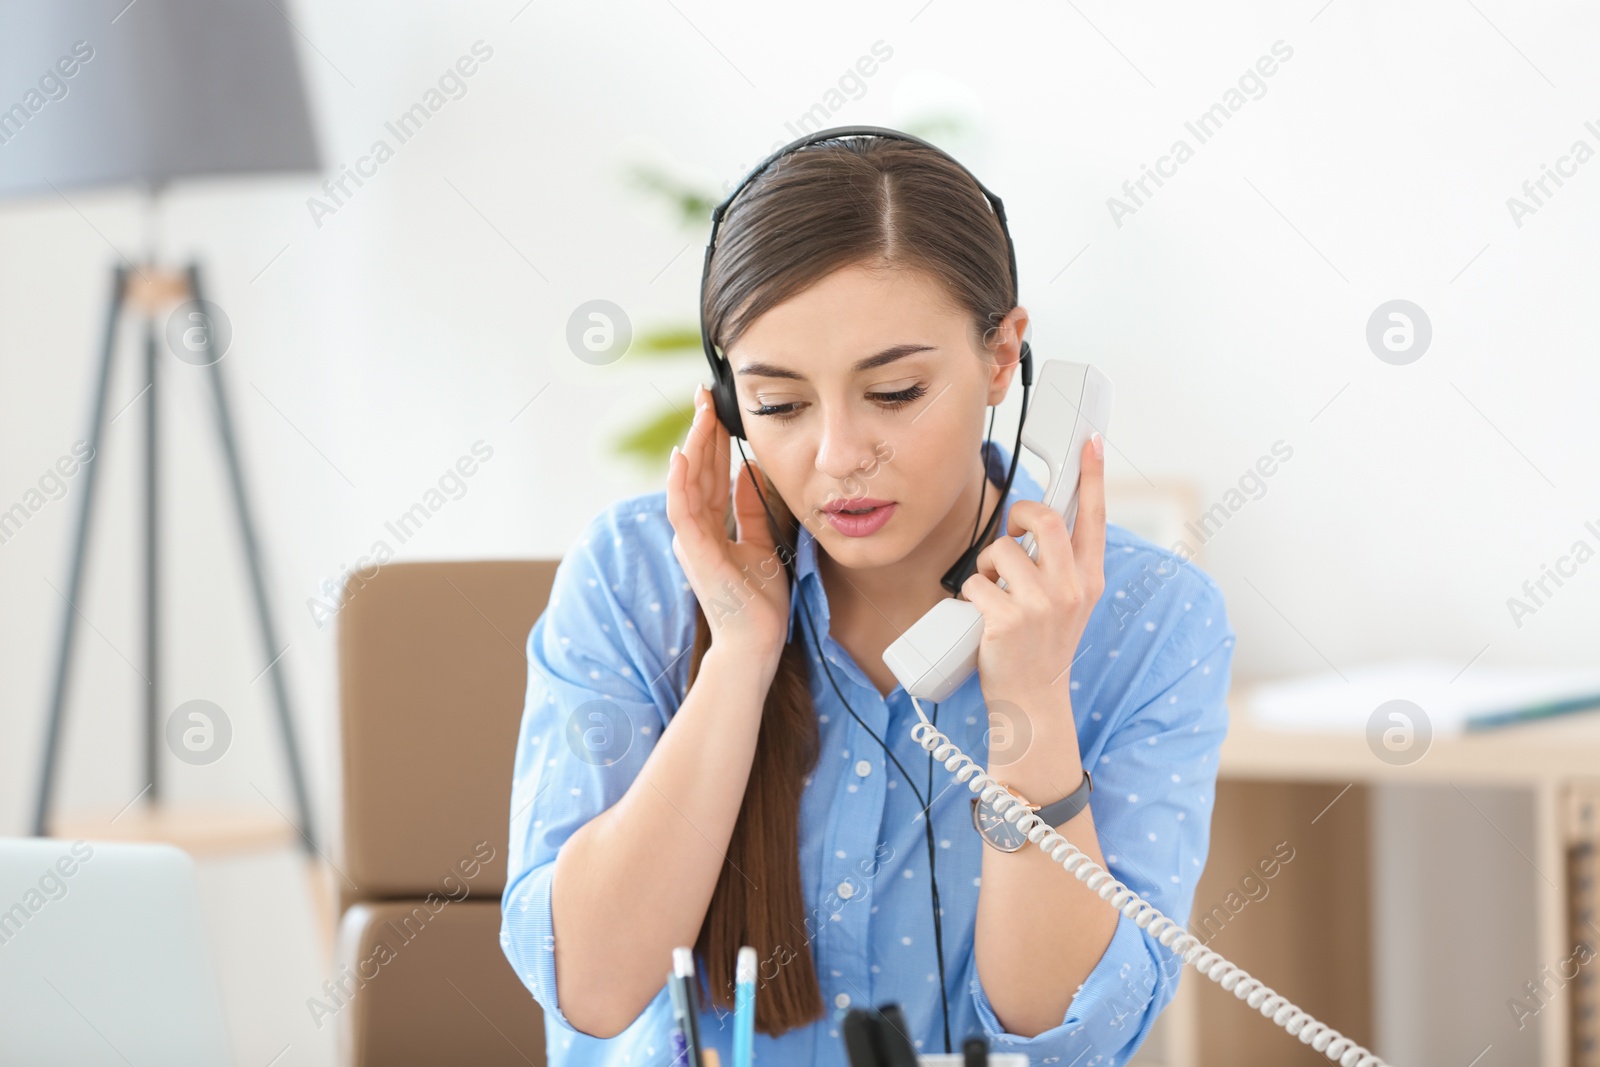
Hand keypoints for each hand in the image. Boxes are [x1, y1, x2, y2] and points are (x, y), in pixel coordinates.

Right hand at [665, 383, 790, 666]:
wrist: (756, 642)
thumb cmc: (758, 601)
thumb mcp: (760, 543)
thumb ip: (750, 510)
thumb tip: (749, 473)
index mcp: (710, 528)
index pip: (708, 473)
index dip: (711, 439)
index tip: (716, 407)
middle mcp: (696, 530)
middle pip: (696, 470)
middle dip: (701, 430)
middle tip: (704, 394)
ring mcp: (692, 541)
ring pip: (687, 483)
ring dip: (692, 446)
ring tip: (699, 413)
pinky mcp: (696, 553)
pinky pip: (683, 512)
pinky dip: (680, 484)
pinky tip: (681, 457)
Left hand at [962, 434, 1106, 716]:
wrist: (1032, 699)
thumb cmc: (1041, 645)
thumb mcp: (1068, 603)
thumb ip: (1061, 564)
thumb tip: (1033, 522)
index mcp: (1089, 579)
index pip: (1094, 518)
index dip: (1092, 477)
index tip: (1090, 443)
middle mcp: (1071, 588)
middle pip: (1042, 519)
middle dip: (1017, 516)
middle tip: (1011, 534)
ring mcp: (1041, 605)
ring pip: (1001, 549)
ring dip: (987, 564)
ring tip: (994, 588)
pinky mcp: (1008, 620)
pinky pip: (975, 581)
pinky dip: (970, 594)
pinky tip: (982, 614)